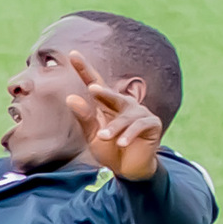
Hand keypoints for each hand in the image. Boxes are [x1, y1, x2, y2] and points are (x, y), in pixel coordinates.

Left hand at [64, 49, 163, 179]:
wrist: (128, 169)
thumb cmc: (109, 150)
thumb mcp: (93, 135)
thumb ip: (84, 118)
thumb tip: (70, 98)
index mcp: (106, 104)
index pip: (94, 82)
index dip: (84, 69)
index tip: (72, 54)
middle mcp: (123, 104)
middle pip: (111, 94)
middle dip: (102, 91)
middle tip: (93, 88)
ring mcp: (139, 112)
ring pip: (124, 116)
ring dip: (114, 128)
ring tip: (103, 137)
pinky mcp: (152, 123)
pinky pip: (139, 126)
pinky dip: (129, 135)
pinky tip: (121, 143)